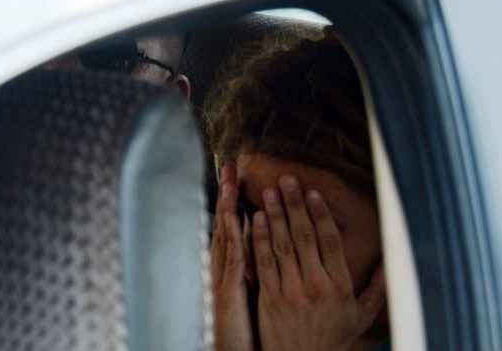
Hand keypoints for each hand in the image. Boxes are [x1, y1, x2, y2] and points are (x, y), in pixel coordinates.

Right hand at [211, 164, 253, 350]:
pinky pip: (231, 260)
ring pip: (225, 237)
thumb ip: (266, 274)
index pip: (237, 229)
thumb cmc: (252, 334)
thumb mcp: (260, 299)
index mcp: (236, 271)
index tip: (241, 177)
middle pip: (226, 226)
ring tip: (229, 180)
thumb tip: (278, 255)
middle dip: (228, 195)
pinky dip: (233, 235)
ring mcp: (223, 281)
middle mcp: (226, 272)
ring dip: (226, 207)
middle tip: (230, 166)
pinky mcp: (226, 294)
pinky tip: (233, 215)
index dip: (239, 203)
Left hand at [252, 175, 385, 350]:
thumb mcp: (362, 316)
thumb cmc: (333, 340)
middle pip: (304, 237)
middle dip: (295, 205)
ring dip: (275, 215)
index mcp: (340, 288)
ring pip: (282, 246)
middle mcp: (316, 287)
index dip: (321, 215)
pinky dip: (259, 239)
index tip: (314, 192)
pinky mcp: (270, 299)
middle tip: (287, 179)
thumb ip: (377, 287)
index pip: (330, 242)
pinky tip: (257, 219)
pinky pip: (263, 263)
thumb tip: (392, 260)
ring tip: (269, 191)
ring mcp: (291, 292)